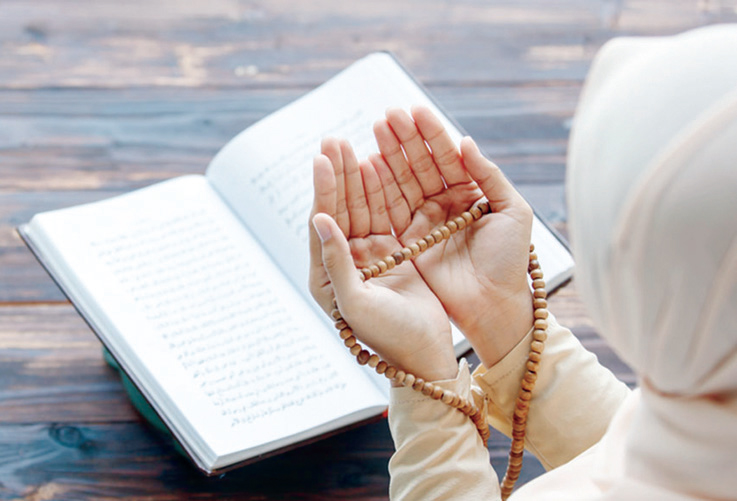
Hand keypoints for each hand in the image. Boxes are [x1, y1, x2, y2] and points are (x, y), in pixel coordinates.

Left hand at [309, 138, 456, 381]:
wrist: (425, 354)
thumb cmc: (389, 336)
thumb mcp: (357, 303)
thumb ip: (336, 263)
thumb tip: (318, 220)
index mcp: (326, 276)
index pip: (323, 223)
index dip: (324, 190)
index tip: (322, 158)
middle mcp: (344, 262)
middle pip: (339, 210)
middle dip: (337, 175)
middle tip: (333, 140)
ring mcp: (368, 257)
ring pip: (361, 208)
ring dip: (357, 178)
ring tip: (351, 145)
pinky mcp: (392, 254)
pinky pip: (385, 215)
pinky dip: (382, 192)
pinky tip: (378, 166)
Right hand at [369, 106, 533, 366]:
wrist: (494, 304)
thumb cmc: (510, 259)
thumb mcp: (513, 212)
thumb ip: (490, 175)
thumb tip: (466, 140)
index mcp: (472, 192)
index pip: (449, 155)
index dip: (432, 133)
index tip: (415, 110)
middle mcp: (446, 202)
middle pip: (422, 163)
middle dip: (405, 138)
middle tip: (388, 114)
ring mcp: (425, 220)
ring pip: (404, 181)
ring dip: (389, 155)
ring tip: (376, 129)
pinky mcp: (409, 240)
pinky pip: (392, 208)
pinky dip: (380, 187)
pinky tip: (369, 163)